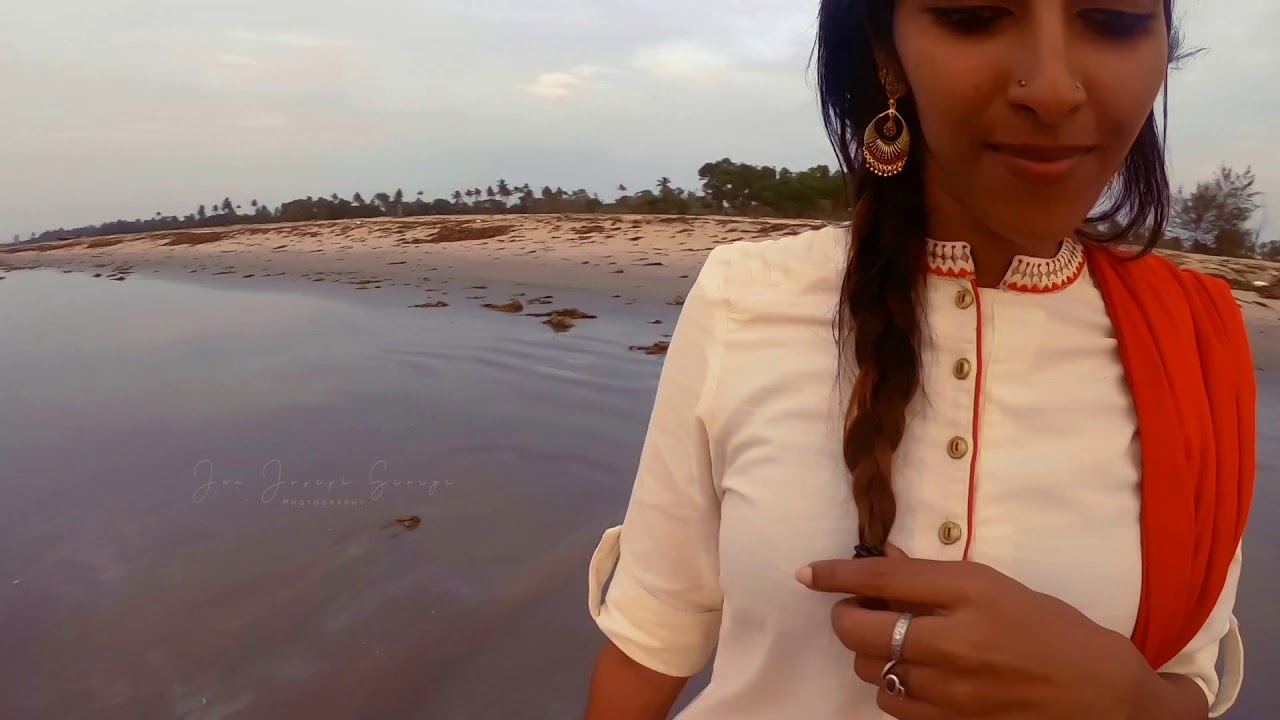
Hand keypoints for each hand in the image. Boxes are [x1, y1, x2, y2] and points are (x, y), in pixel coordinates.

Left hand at [796, 554, 1151, 719]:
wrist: (1104, 699)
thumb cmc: (1057, 633)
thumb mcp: (999, 587)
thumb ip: (935, 576)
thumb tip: (882, 555)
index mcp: (971, 592)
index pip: (883, 578)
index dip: (837, 574)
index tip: (809, 573)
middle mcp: (955, 640)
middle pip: (860, 629)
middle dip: (846, 616)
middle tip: (856, 611)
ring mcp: (951, 688)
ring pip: (869, 670)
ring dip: (868, 653)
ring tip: (890, 644)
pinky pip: (892, 705)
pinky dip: (890, 687)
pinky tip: (909, 676)